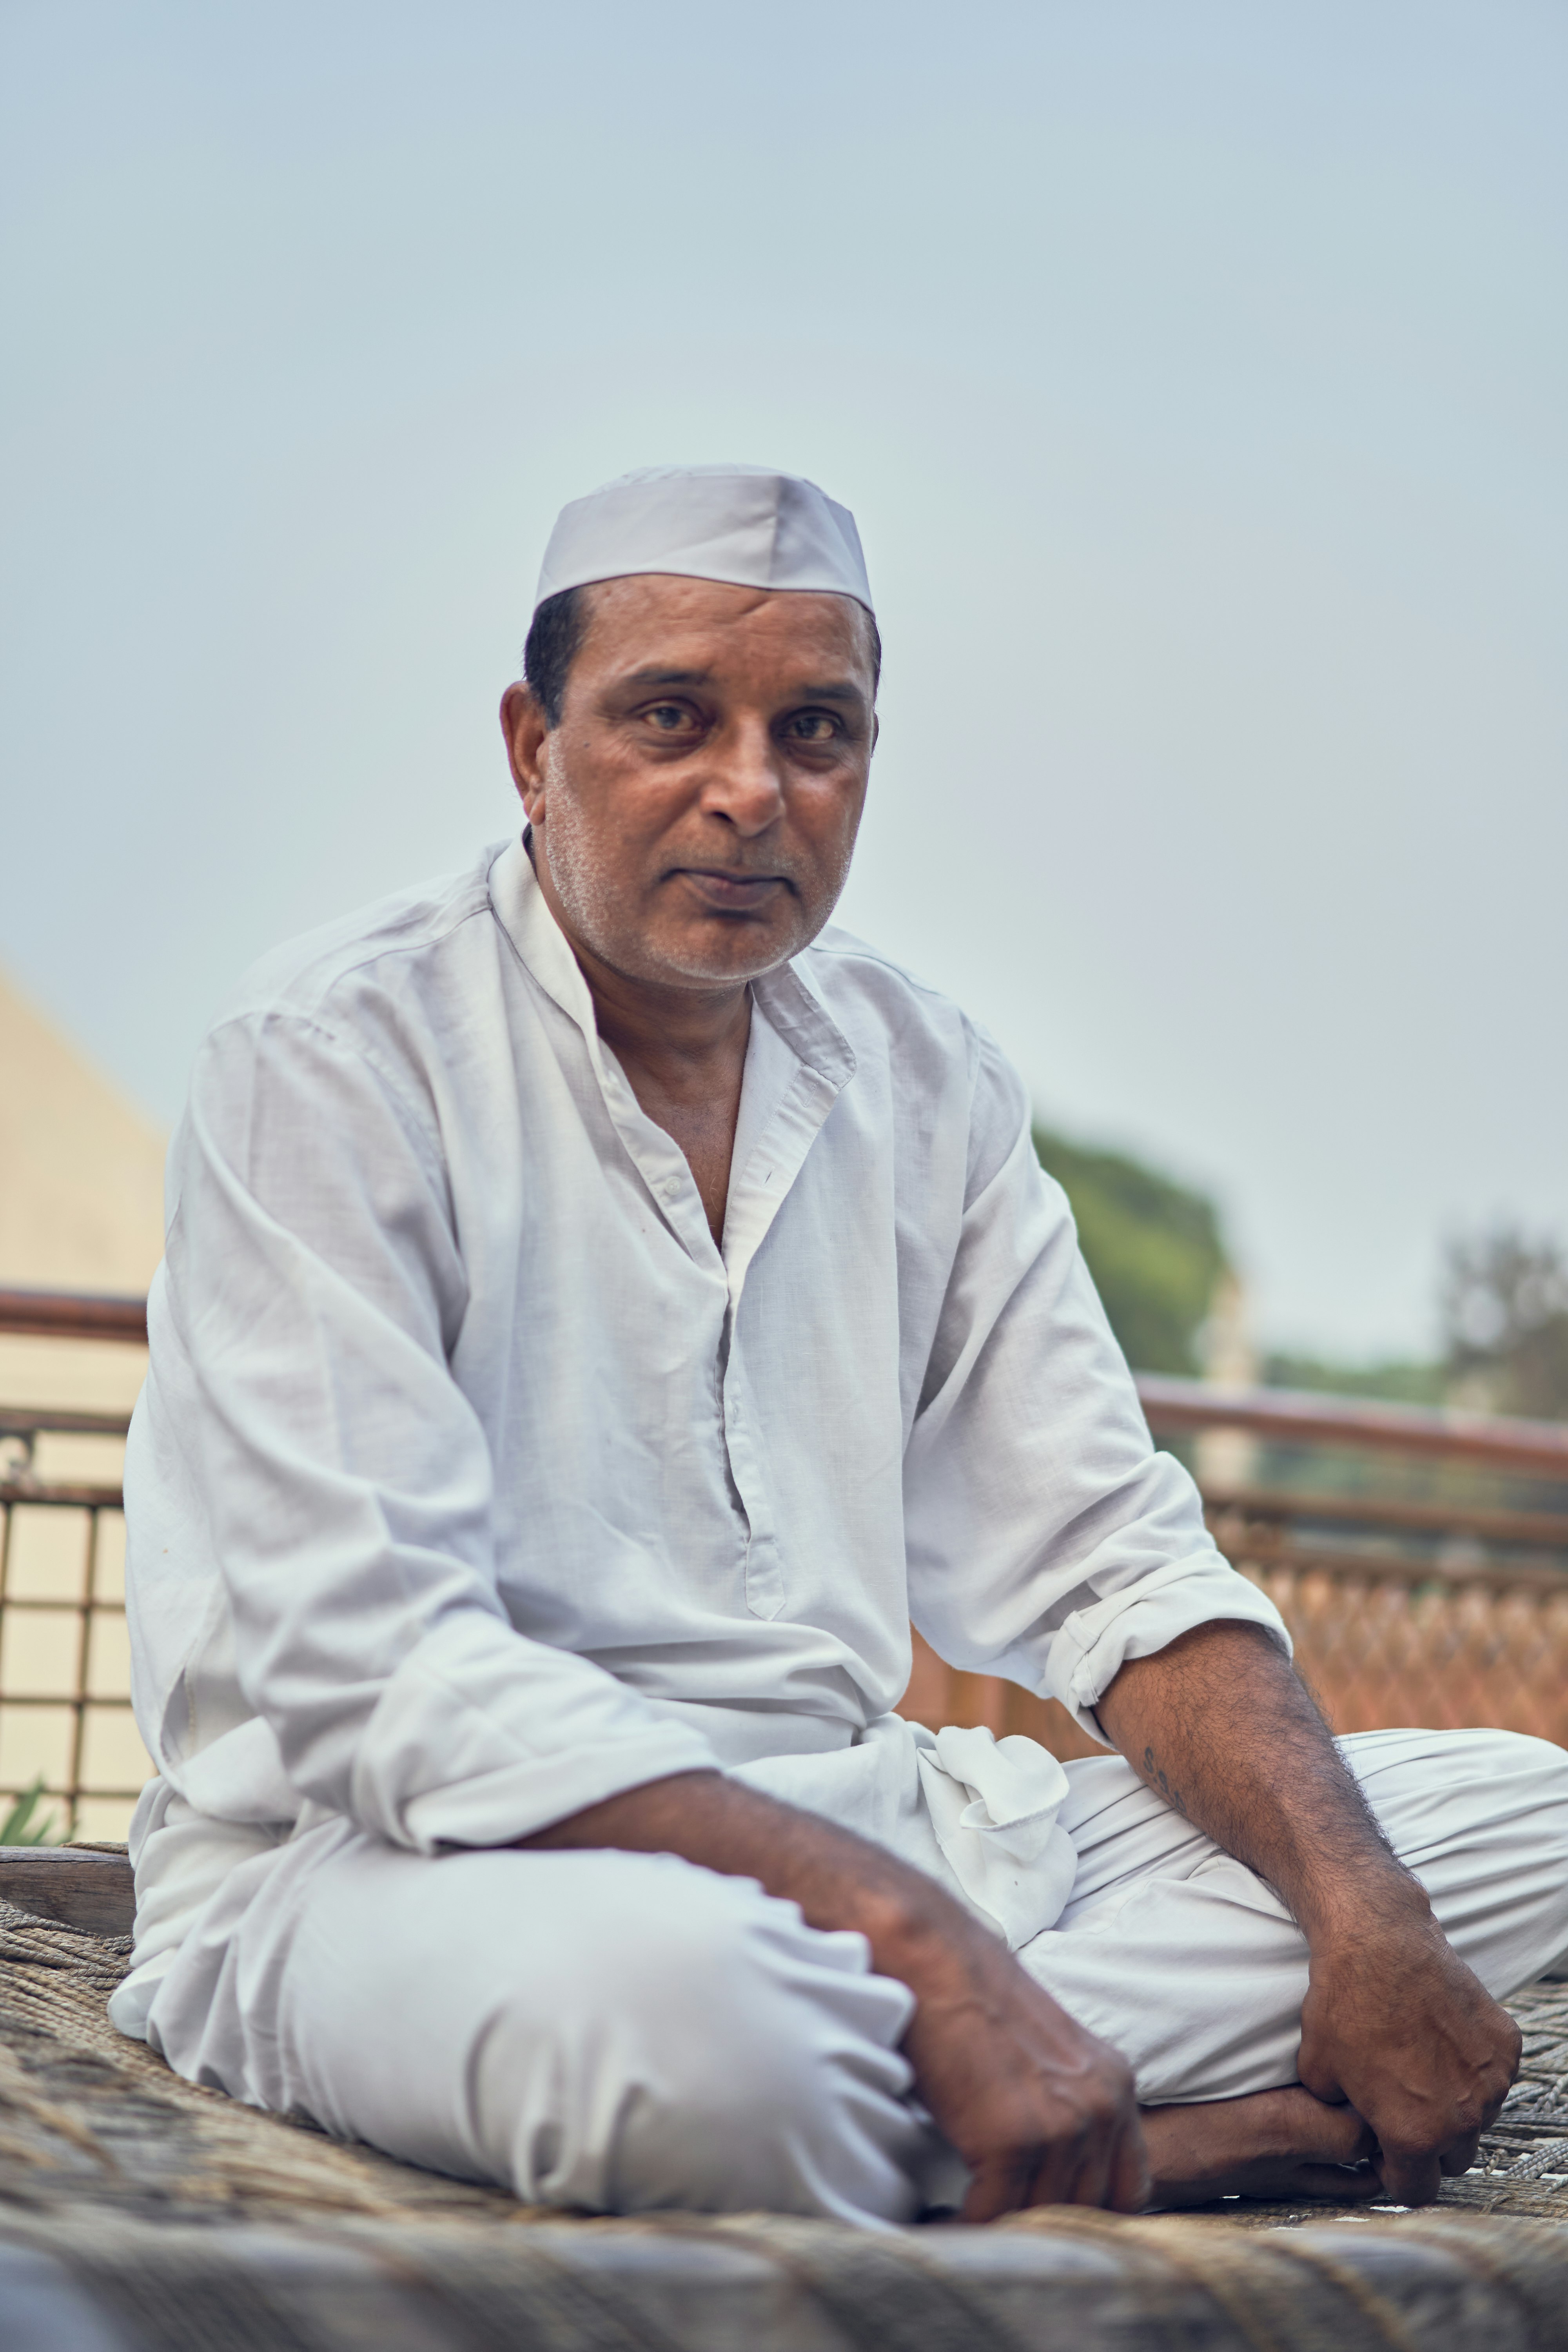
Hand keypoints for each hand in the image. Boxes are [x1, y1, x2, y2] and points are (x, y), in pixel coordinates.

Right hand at [896, 1912, 1149, 2219]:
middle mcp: (1101, 2107)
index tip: (1046, 2221)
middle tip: (997, 2232)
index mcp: (1115, 2083)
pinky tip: (942, 2222)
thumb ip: (1065, 2106)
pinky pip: (994, 2213)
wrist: (931, 1957)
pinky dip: (966, 2227)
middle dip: (1040, 2225)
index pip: (1128, 2189)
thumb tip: (1051, 2170)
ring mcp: (1062, 2125)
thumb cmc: (972, 1998)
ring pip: (1040, 2215)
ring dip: (1002, 2230)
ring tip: (967, 2230)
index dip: (1087, 2214)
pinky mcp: (1013, 2138)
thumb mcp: (1045, 2055)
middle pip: (1085, 2208)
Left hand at [1297, 1890, 1520, 2204]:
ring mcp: (1489, 2080)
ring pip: (1478, 2119)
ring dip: (1455, 2108)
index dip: (1395, 2174)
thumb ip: (1345, 2118)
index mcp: (1415, 2135)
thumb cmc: (1342, 2005)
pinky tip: (1442, 2042)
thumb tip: (1356, 2127)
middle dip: (1428, 2144)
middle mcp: (1461, 2116)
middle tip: (1403, 2109)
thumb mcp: (1319, 2074)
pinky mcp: (1505, 2045)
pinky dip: (1473, 2068)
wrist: (1378, 1943)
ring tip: (1422, 2070)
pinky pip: (1492, 2076)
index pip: (1416, 2190)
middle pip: (1452, 2158)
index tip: (1384, 2151)